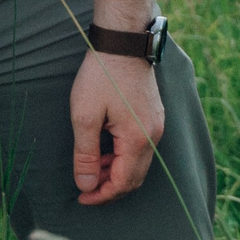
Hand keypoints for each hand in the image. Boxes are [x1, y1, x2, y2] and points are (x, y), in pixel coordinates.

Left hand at [70, 49, 164, 205]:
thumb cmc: (102, 75)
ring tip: (92, 166)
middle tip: (85, 186)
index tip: (82, 197)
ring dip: (116, 171)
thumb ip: (86, 155)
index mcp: (138, 138)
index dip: (102, 195)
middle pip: (135, 178)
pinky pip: (141, 147)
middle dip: (110, 188)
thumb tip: (87, 185)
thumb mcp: (85, 116)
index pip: (123, 183)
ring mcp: (157, 124)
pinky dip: (124, 156)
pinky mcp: (154, 115)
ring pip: (138, 163)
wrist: (123, 41)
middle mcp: (154, 135)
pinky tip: (105, 149)